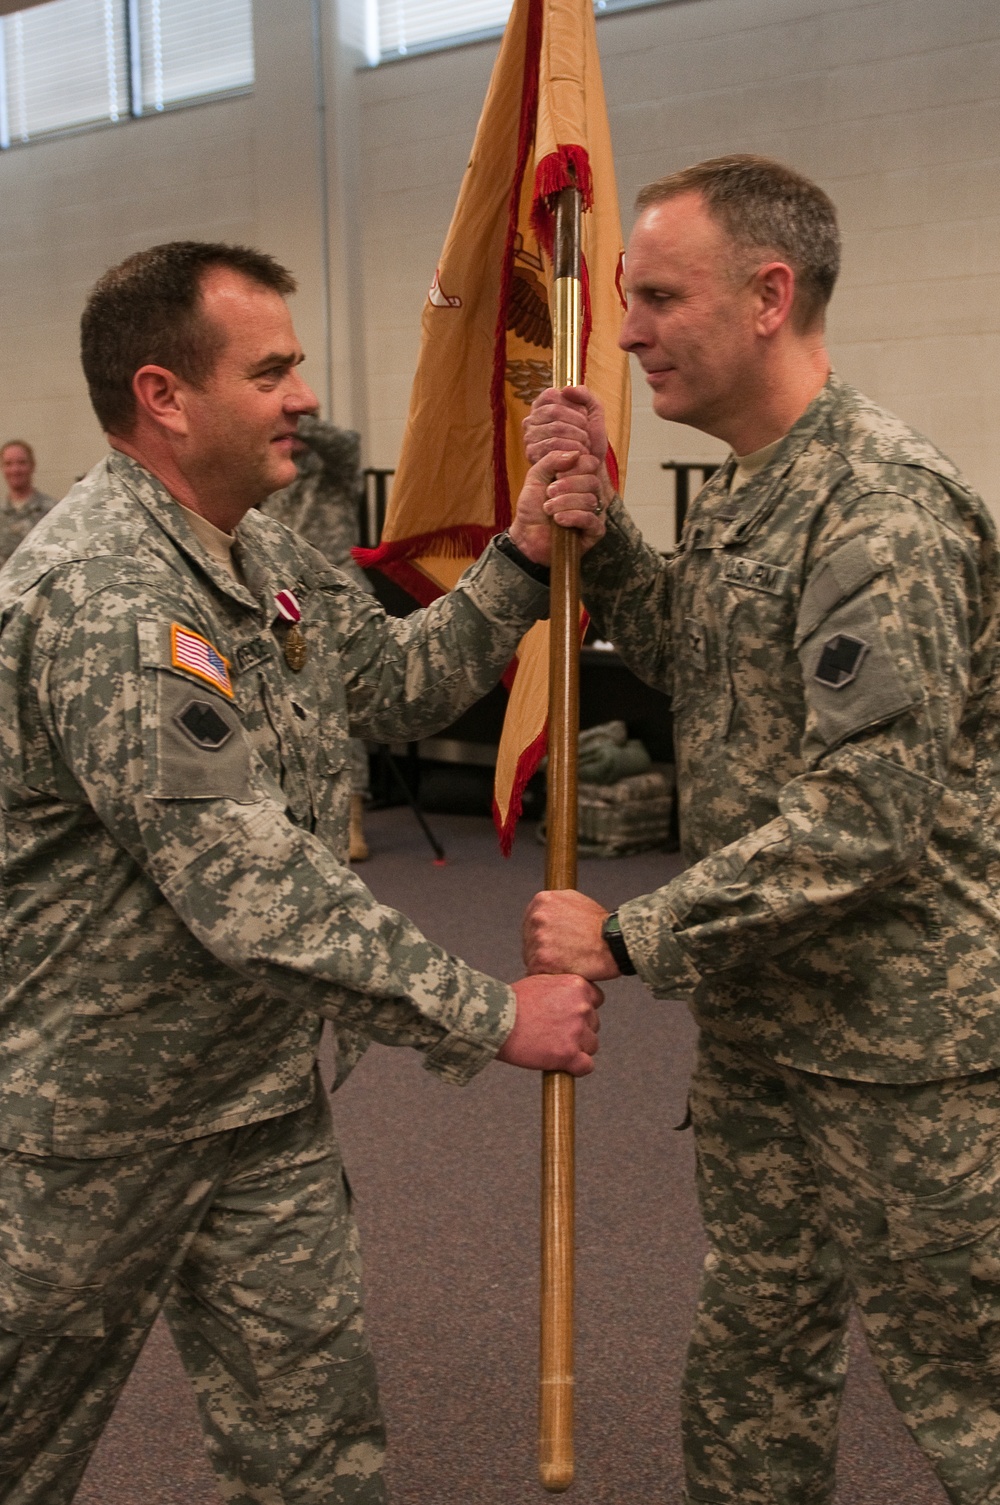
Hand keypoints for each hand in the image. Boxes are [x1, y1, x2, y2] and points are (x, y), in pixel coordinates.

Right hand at [498, 974, 603, 1075]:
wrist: (493, 1020)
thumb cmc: (510, 1002)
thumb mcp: (541, 981)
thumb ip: (561, 989)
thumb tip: (569, 999)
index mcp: (577, 986)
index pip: (596, 1000)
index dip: (582, 1010)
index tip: (568, 1016)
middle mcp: (582, 1007)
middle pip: (594, 1024)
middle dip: (578, 1030)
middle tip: (554, 1032)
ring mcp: (577, 1032)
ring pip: (591, 1046)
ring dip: (576, 1048)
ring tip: (552, 1046)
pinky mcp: (569, 1054)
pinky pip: (586, 1066)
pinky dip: (575, 1068)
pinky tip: (560, 1063)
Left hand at [508, 450, 604, 564]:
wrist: (527, 535)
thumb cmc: (533, 507)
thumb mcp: (536, 476)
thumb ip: (552, 460)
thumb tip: (576, 453)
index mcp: (580, 477)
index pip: (591, 463)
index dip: (574, 467)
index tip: (555, 475)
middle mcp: (591, 493)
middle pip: (593, 481)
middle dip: (568, 486)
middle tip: (549, 493)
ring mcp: (595, 512)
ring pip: (590, 500)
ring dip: (565, 503)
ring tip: (548, 509)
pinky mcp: (595, 531)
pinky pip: (591, 520)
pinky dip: (573, 517)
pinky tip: (558, 520)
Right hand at [523, 385, 607, 467]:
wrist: (591, 468)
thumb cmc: (590, 441)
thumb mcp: (594, 413)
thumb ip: (585, 396)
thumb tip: (567, 389)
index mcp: (543, 406)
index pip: (553, 395)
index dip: (573, 405)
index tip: (584, 417)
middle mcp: (532, 420)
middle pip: (555, 411)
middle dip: (578, 423)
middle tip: (587, 435)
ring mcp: (529, 437)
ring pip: (555, 428)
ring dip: (577, 437)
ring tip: (584, 446)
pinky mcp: (532, 454)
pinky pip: (553, 446)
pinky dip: (571, 450)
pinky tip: (577, 456)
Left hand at [523, 890, 618, 980]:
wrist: (616, 943)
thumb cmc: (602, 926)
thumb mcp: (576, 900)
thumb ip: (555, 905)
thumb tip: (544, 911)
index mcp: (542, 900)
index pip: (529, 923)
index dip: (542, 936)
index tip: (554, 943)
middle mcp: (537, 917)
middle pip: (528, 941)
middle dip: (542, 950)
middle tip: (564, 954)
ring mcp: (539, 938)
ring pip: (531, 958)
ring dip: (545, 964)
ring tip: (567, 962)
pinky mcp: (542, 960)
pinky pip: (536, 973)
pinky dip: (548, 976)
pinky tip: (564, 971)